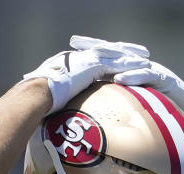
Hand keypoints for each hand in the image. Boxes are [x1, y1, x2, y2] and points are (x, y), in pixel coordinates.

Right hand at [22, 36, 149, 113]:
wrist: (38, 93)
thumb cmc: (39, 99)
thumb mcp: (50, 97)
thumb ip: (59, 100)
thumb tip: (55, 113)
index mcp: (70, 62)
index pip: (92, 57)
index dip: (106, 57)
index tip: (115, 59)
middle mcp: (80, 57)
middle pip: (106, 51)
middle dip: (122, 50)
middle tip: (136, 52)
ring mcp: (86, 59)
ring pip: (115, 54)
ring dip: (131, 55)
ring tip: (145, 57)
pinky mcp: (93, 66)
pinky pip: (117, 64)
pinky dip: (130, 65)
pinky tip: (143, 67)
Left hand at [69, 37, 183, 127]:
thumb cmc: (158, 106)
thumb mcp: (132, 100)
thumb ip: (116, 97)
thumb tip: (95, 103)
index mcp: (133, 68)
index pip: (110, 56)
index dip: (92, 49)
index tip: (72, 46)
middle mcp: (141, 65)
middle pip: (116, 53)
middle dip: (96, 47)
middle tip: (76, 43)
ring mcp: (153, 71)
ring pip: (130, 63)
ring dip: (111, 60)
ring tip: (93, 58)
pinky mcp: (164, 80)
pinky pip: (147, 77)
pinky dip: (134, 77)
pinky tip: (120, 79)